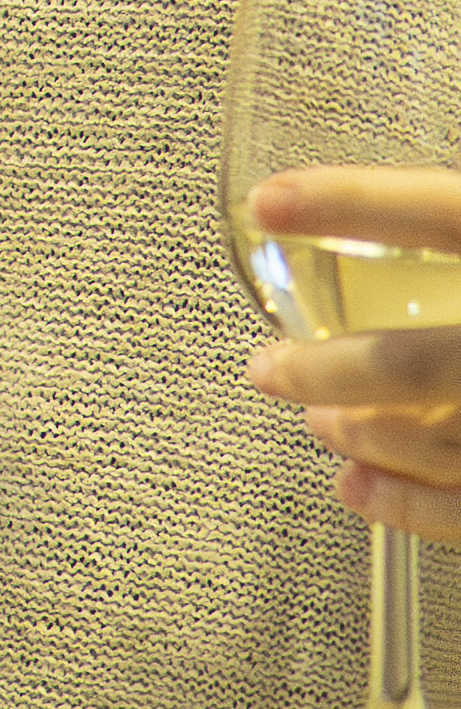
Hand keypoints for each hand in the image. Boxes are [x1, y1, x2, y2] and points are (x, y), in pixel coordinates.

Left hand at [252, 171, 460, 532]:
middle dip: (326, 371)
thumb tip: (359, 219)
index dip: (356, 202)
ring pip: (445, 442)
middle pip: (419, 365)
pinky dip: (409, 506)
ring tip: (320, 422)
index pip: (451, 213)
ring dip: (364, 435)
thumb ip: (447, 235)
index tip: (266, 202)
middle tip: (267, 369)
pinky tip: (355, 485)